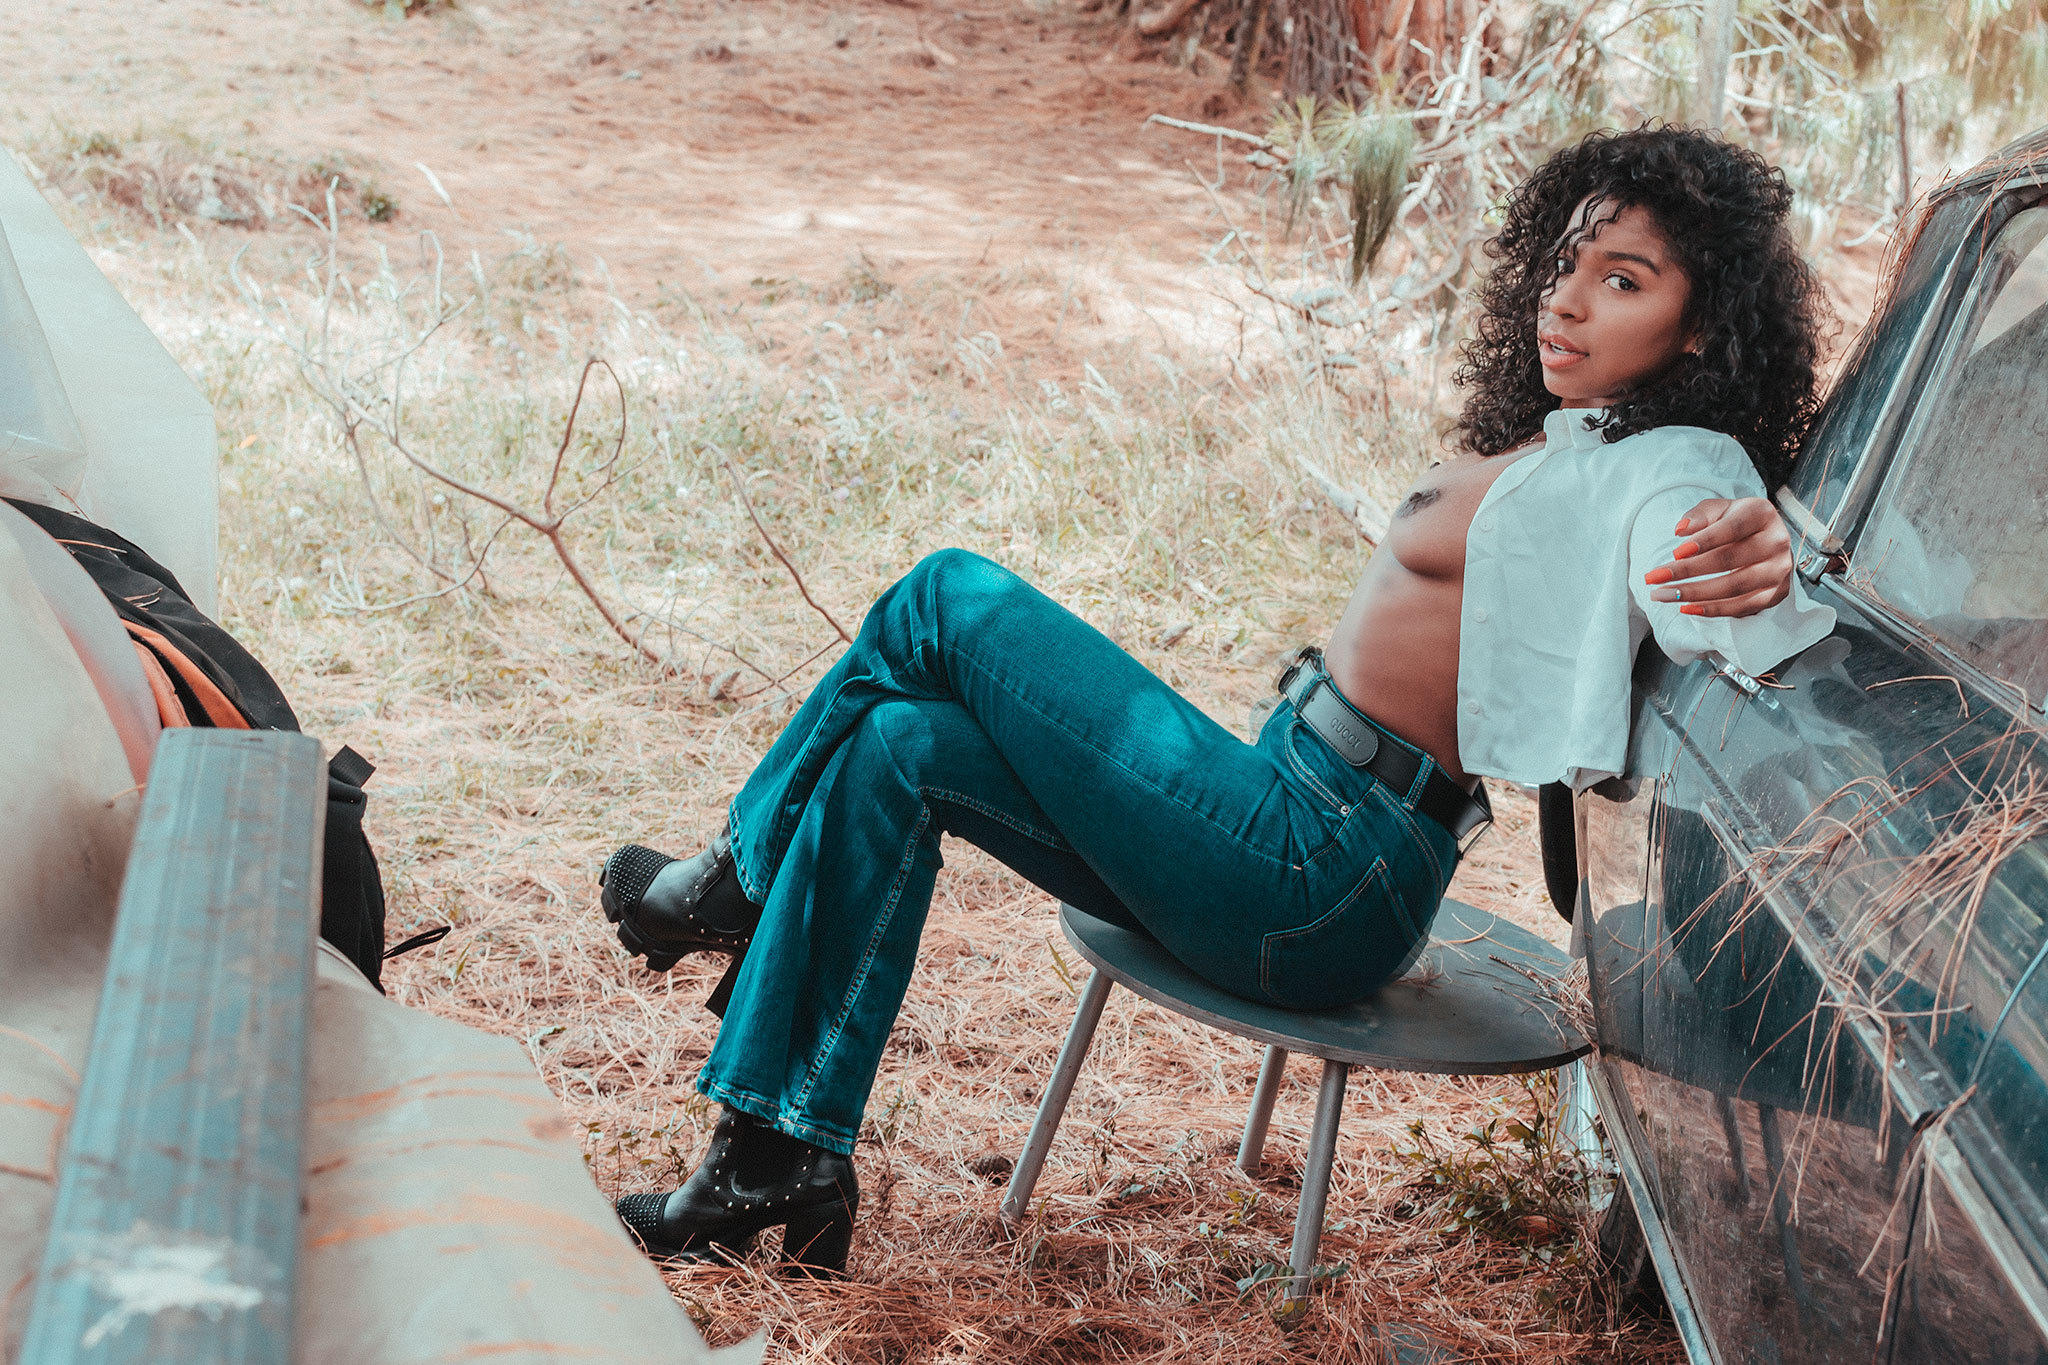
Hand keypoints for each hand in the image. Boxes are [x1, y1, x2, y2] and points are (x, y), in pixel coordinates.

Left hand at [1642, 496, 1793, 617]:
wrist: (1766, 540)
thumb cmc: (1735, 522)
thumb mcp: (1719, 510)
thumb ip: (1701, 515)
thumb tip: (1682, 530)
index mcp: (1762, 514)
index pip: (1732, 528)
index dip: (1704, 541)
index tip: (1675, 553)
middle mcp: (1777, 541)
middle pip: (1729, 560)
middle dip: (1687, 571)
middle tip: (1654, 578)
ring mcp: (1779, 570)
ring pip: (1733, 587)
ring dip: (1694, 594)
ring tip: (1662, 595)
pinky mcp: (1777, 593)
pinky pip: (1742, 606)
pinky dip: (1712, 609)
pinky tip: (1686, 607)